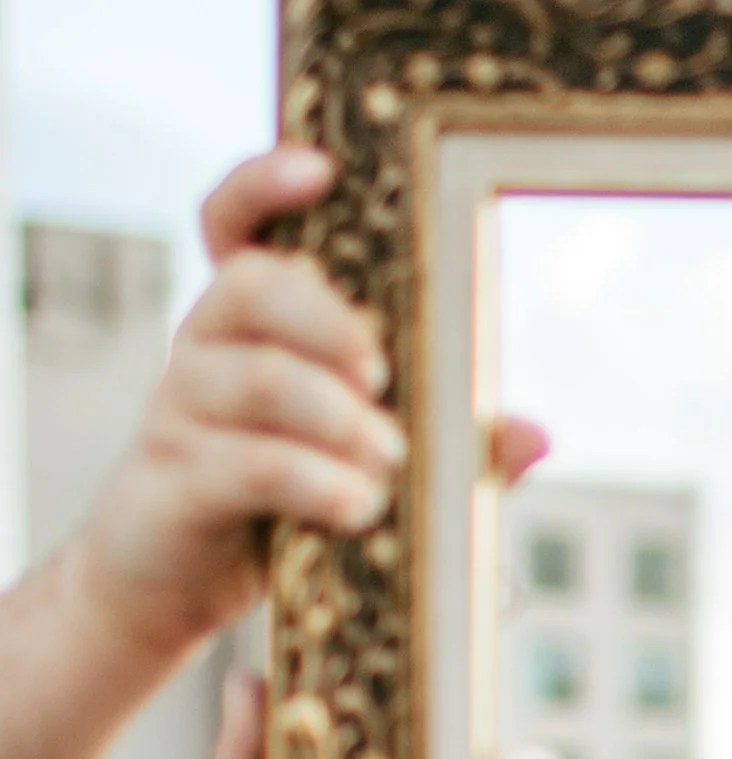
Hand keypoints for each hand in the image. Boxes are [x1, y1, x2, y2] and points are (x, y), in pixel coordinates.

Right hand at [69, 150, 402, 668]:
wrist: (167, 588)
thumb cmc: (274, 507)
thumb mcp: (365, 465)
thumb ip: (448, 445)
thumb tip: (537, 435)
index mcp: (252, 322)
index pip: (235, 224)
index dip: (264, 184)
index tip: (319, 170)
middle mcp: (207, 346)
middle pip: (253, 285)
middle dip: (330, 322)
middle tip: (382, 376)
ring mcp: (181, 409)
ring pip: (256, 377)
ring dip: (335, 415)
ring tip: (387, 460)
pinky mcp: (173, 479)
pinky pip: (246, 463)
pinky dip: (314, 481)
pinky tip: (357, 508)